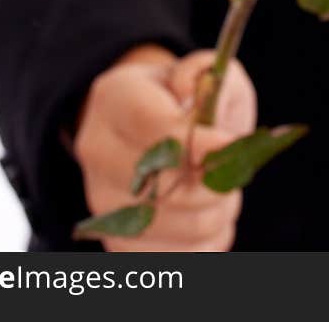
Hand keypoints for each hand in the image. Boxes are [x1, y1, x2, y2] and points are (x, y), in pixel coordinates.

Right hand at [72, 43, 257, 251]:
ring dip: (212, 215)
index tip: (230, 144)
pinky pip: (166, 257)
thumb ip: (206, 72)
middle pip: (158, 183)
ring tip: (223, 194)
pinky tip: (210, 218)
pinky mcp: (114, 240)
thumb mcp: (204, 70)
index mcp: (114, 97)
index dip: (197, 142)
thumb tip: (193, 95)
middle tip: (232, 172)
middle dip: (211, 183)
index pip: (152, 127)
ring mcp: (100, 199)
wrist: (155, 130)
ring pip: (166, 226)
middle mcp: (96, 148)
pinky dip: (201, 244)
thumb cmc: (187, 99)